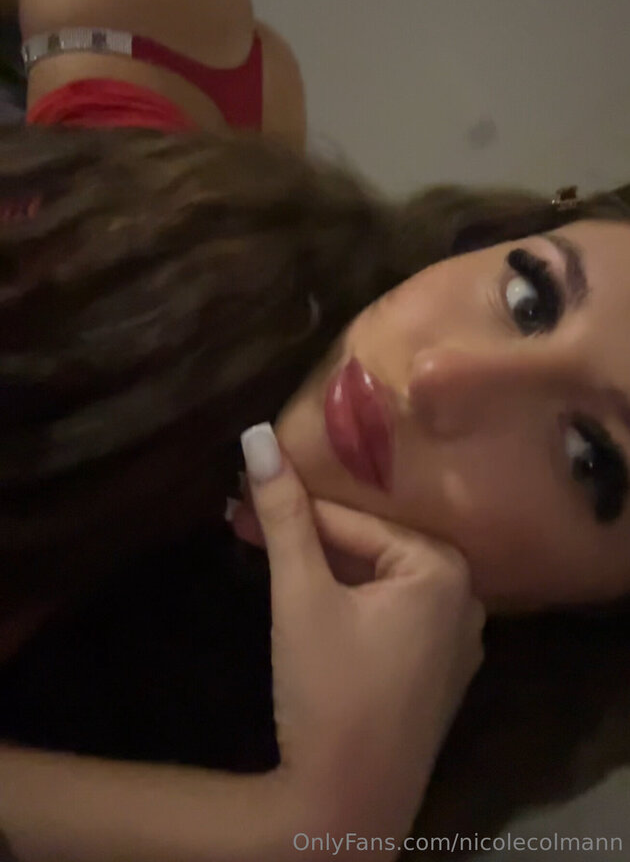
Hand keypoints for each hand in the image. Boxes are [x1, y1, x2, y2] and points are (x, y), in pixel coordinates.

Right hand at [234, 423, 485, 843]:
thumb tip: (254, 435)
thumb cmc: (329, 692)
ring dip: (325, 566)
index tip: (242, 491)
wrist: (345, 808)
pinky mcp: (437, 675)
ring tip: (268, 549)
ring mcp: (456, 642)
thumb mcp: (301, 594)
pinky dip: (350, 601)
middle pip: (372, 548)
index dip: (294, 508)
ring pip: (380, 581)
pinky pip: (393, 615)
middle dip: (308, 536)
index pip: (357, 521)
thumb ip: (284, 514)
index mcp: (445, 569)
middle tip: (246, 521)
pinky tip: (308, 595)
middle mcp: (465, 599)